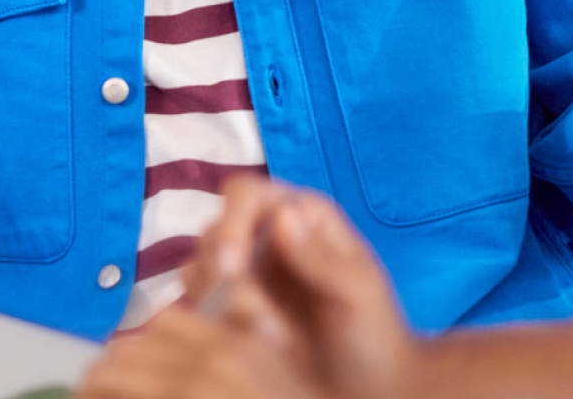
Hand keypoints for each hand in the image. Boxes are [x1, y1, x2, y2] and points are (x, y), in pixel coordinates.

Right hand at [86, 176, 418, 398]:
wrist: (370, 391)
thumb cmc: (374, 336)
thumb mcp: (358, 295)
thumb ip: (321, 257)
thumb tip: (281, 214)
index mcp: (300, 216)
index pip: (245, 194)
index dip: (231, 222)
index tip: (232, 268)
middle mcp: (264, 236)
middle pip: (213, 234)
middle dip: (227, 281)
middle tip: (260, 325)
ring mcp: (244, 275)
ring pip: (198, 272)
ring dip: (224, 309)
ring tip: (270, 342)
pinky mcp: (229, 313)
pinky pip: (198, 307)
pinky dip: (215, 328)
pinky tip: (252, 351)